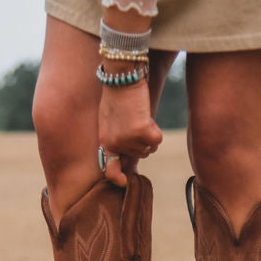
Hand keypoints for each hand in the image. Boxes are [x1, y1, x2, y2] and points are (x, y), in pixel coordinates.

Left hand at [98, 67, 161, 186]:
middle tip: (134, 122)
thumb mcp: (109, 121)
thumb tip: (127, 156)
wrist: (121, 78)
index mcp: (105, 142)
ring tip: (139, 117)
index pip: (109, 168)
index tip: (124, 181)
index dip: (117, 177)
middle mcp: (116, 144)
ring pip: (149, 148)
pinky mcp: (143, 132)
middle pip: (138, 154)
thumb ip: (115, 139)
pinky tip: (146, 117)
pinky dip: (156, 130)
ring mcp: (129, 139)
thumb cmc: (116, 96)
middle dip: (141, 142)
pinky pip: (156, 141)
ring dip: (149, 135)